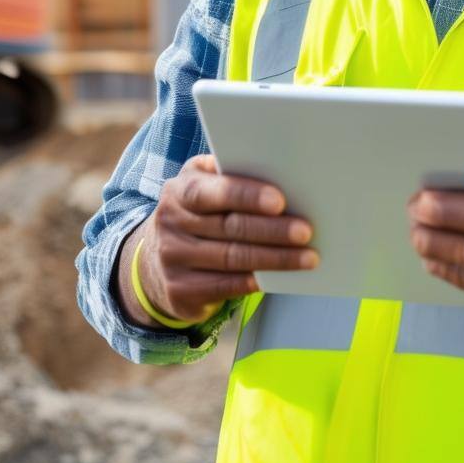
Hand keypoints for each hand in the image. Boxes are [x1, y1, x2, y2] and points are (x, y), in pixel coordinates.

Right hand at [130, 154, 318, 324]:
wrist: (155, 260)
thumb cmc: (197, 213)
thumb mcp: (203, 186)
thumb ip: (231, 176)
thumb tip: (280, 171)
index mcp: (180, 190)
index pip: (211, 191)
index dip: (246, 196)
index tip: (279, 201)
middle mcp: (171, 223)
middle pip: (230, 227)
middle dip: (273, 230)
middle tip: (305, 231)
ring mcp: (173, 259)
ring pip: (234, 258)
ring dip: (276, 259)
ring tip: (308, 257)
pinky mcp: (180, 291)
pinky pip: (226, 286)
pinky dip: (257, 281)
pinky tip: (282, 277)